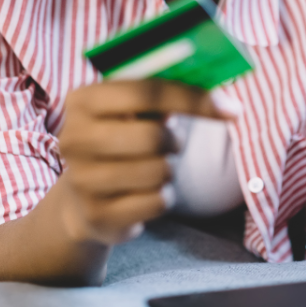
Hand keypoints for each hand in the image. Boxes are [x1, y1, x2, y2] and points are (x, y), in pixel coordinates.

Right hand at [56, 79, 240, 245]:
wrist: (80, 200)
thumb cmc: (120, 140)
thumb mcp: (132, 110)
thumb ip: (165, 94)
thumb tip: (223, 99)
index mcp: (83, 100)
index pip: (147, 91)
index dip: (193, 98)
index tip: (230, 108)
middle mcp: (75, 138)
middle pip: (154, 135)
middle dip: (174, 141)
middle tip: (168, 144)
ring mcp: (82, 179)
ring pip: (159, 170)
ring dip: (167, 170)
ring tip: (150, 168)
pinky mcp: (98, 215)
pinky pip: (157, 202)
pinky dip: (162, 196)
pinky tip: (143, 194)